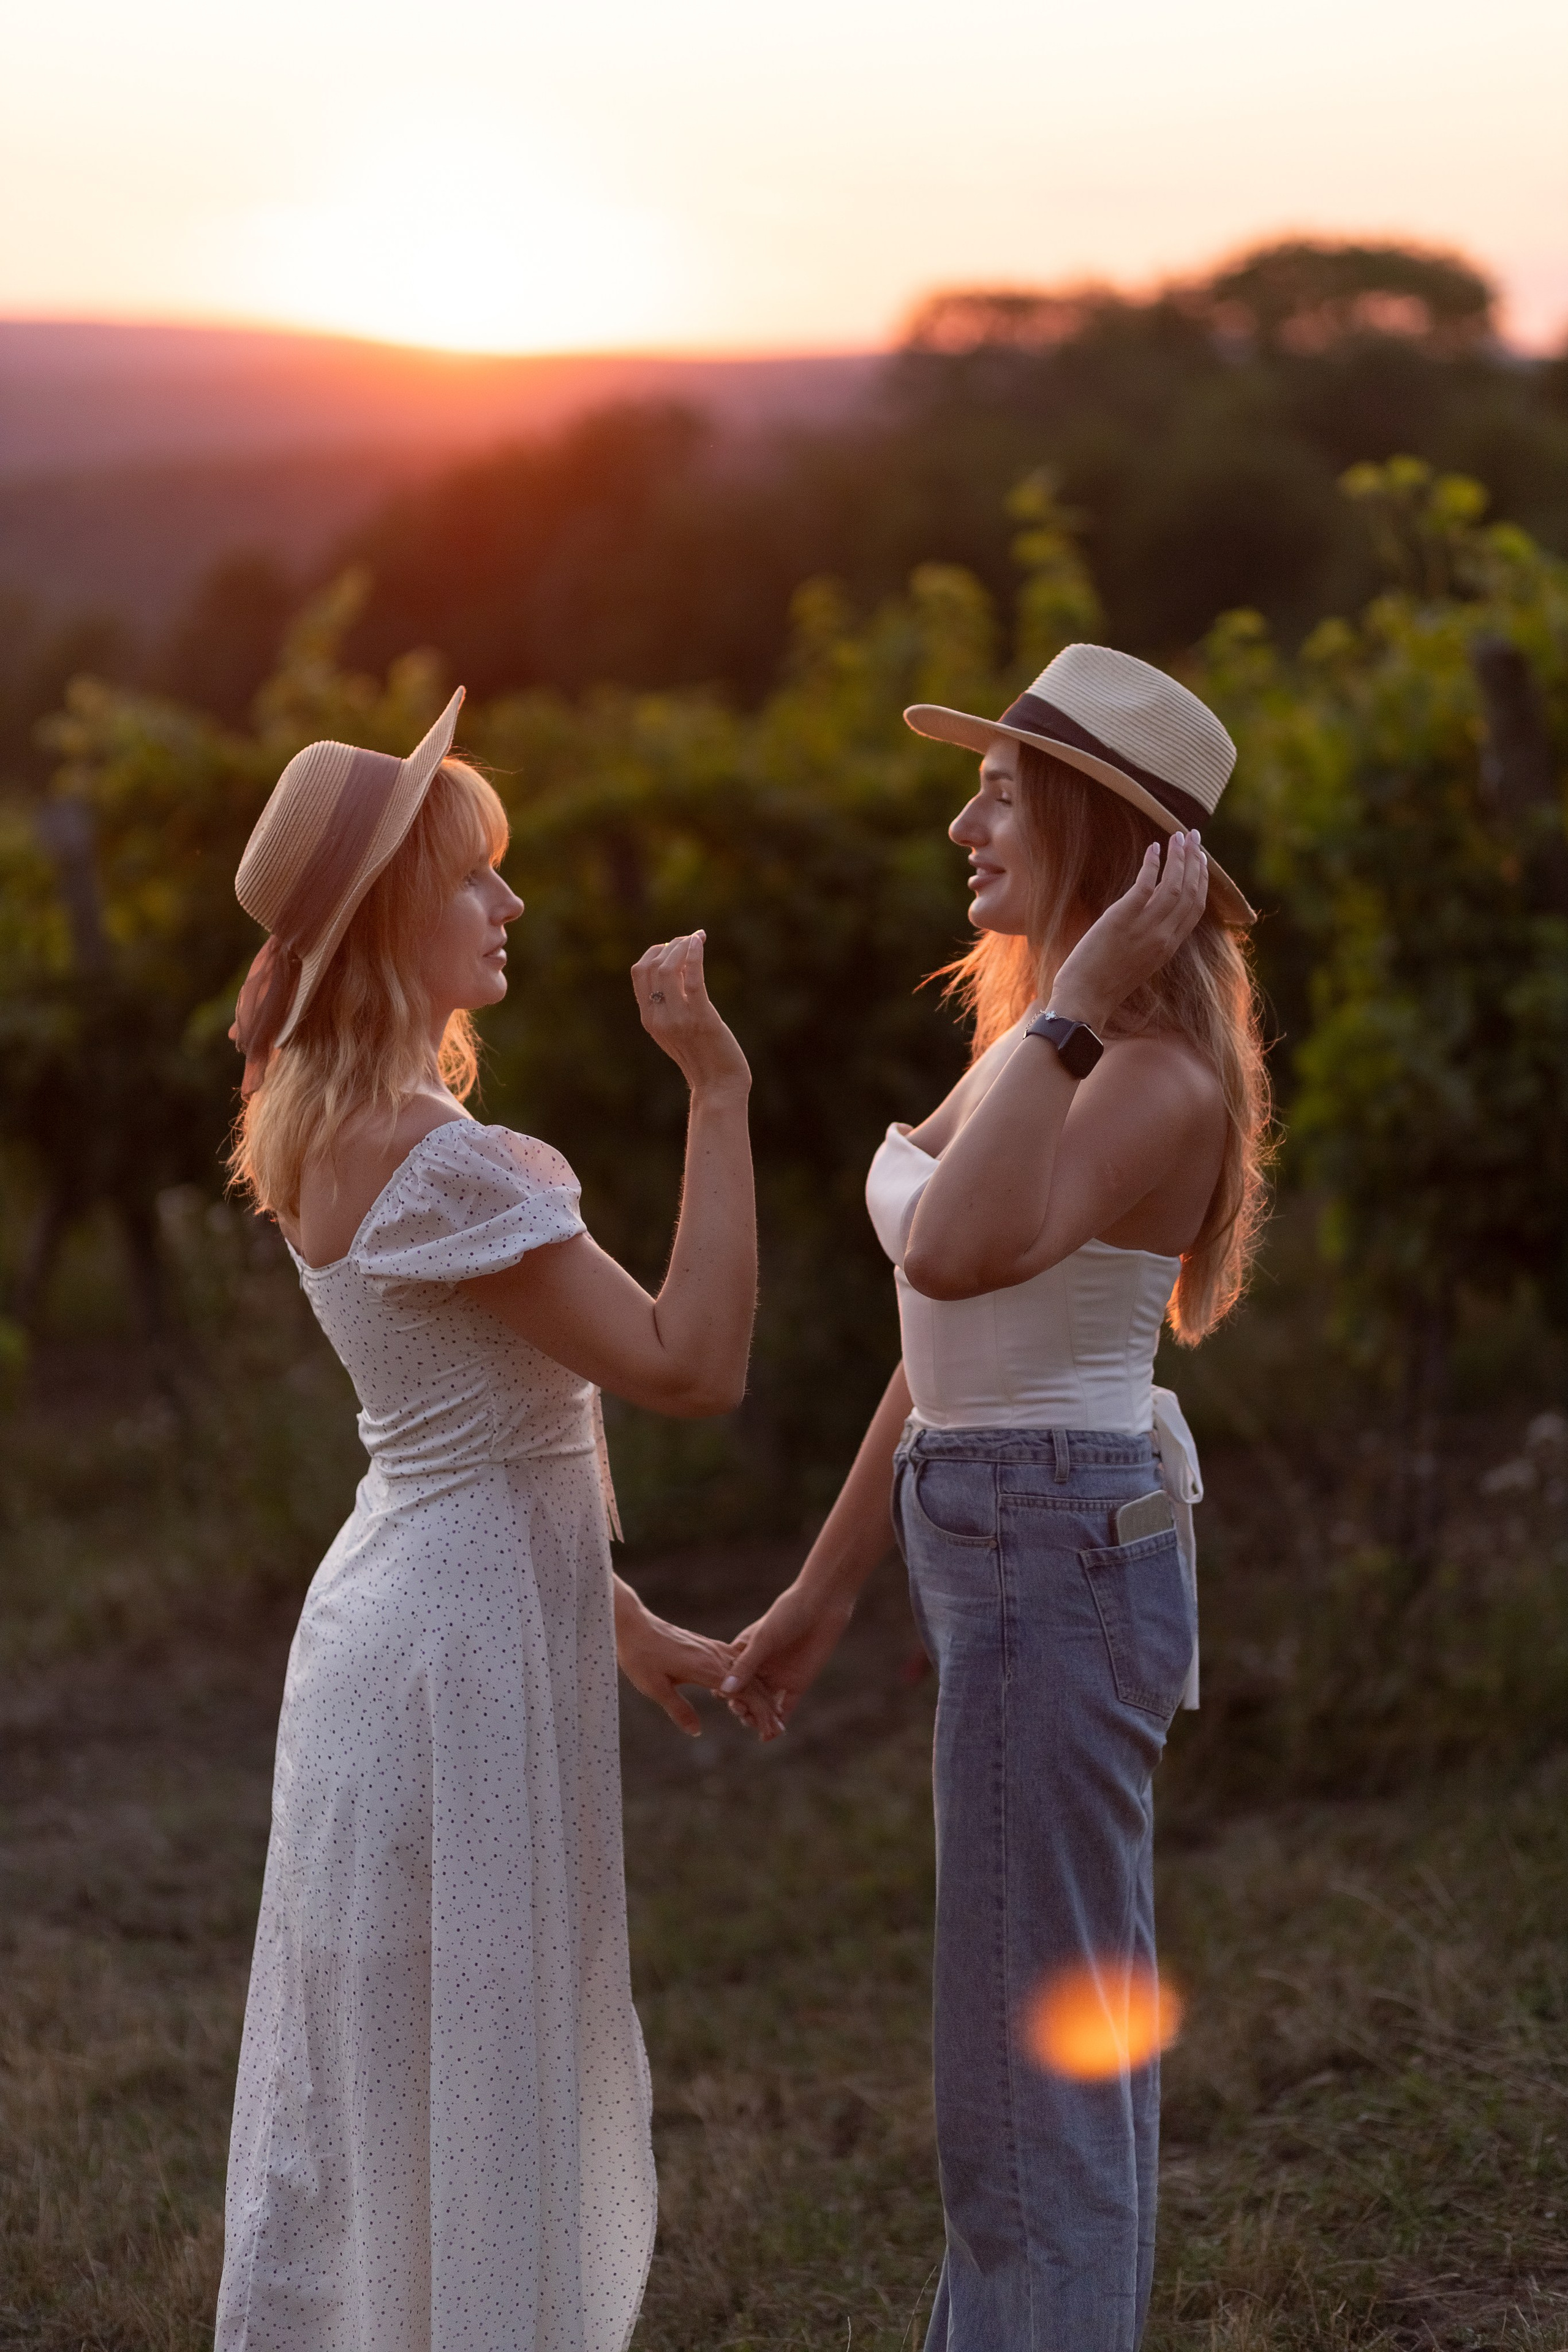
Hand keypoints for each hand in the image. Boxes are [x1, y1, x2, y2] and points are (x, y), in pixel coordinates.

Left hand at [614, 1583, 781, 1739]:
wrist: (634, 1625)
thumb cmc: (640, 1656)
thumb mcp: (655, 1688)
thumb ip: (678, 1709)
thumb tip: (697, 1732)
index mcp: (706, 1668)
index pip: (743, 1693)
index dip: (759, 1712)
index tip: (771, 1730)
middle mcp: (714, 1657)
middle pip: (750, 1683)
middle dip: (766, 1707)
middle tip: (777, 1730)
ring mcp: (712, 1649)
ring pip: (745, 1673)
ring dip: (759, 1694)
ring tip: (770, 1714)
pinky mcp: (707, 1646)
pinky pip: (735, 1664)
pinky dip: (747, 1679)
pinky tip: (751, 1689)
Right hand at [630, 932, 750, 1097]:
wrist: (718, 1085)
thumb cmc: (703, 1055)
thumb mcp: (678, 1028)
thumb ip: (673, 1002)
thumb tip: (680, 965)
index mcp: (649, 1019)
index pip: (639, 973)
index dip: (654, 951)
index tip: (672, 944)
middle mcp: (658, 1018)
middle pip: (653, 966)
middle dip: (671, 945)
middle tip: (689, 939)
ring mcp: (678, 1019)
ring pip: (669, 969)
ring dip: (682, 946)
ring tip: (697, 938)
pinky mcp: (701, 1018)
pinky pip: (693, 979)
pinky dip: (694, 955)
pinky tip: (700, 941)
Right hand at [718, 1578, 856, 1738]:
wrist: (822, 1606)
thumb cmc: (787, 1615)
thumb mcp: (763, 1639)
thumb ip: (746, 1665)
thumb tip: (726, 1691)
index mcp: (744, 1654)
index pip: (729, 1679)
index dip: (725, 1691)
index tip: (724, 1699)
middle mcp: (759, 1668)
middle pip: (745, 1696)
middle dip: (741, 1708)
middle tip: (742, 1714)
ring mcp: (778, 1677)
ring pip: (763, 1705)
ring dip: (758, 1718)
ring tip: (757, 1727)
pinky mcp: (797, 1684)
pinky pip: (786, 1707)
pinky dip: (779, 1721)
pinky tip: (774, 1732)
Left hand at [1049, 830, 1209, 1031]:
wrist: (1083, 1002)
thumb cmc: (1102, 985)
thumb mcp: (1136, 961)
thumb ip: (1147, 939)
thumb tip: (1144, 916)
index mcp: (1168, 947)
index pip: (1196, 908)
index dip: (1202, 881)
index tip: (1201, 860)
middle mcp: (1163, 937)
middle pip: (1190, 892)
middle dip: (1195, 861)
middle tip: (1194, 836)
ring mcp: (1145, 929)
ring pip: (1174, 885)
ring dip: (1179, 857)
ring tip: (1179, 836)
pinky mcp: (1122, 920)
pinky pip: (1146, 885)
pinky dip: (1153, 864)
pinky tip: (1153, 849)